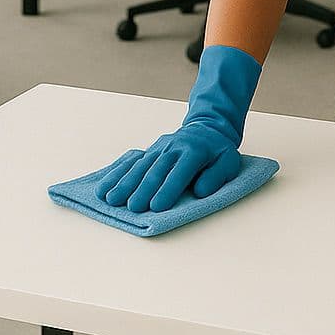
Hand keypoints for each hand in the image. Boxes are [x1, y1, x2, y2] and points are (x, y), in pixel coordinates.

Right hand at [98, 45, 260, 212]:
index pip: (180, 173)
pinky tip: (105, 187)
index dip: (168, 190)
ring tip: (112, 199)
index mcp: (195, 152)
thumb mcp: (229, 163)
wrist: (207, 128)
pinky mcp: (149, 150)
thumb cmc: (218, 152)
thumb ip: (216, 177)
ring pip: (140, 166)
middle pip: (156, 170)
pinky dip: (117, 174)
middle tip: (132, 207)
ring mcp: (159, 148)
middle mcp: (173, 148)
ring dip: (125, 183)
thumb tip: (199, 191)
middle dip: (143, 189)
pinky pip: (131, 161)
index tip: (156, 207)